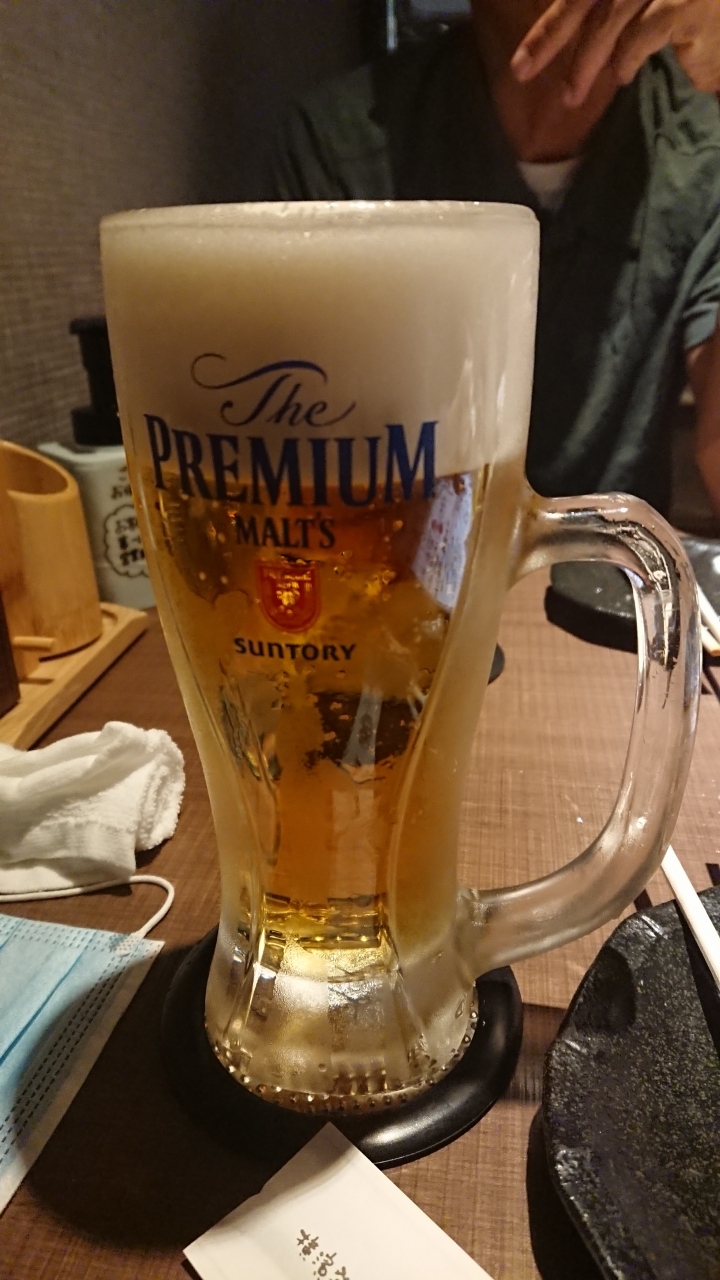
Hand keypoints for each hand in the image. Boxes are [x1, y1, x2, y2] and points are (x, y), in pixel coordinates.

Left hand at [511, 0, 719, 105]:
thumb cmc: (695, 8)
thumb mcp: (641, 7)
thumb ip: (608, 10)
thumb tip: (573, 33)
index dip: (551, 19)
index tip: (521, 51)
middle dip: (550, 34)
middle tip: (522, 70)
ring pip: (610, 17)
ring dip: (586, 61)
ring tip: (572, 94)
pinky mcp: (685, 4)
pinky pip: (644, 32)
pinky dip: (627, 56)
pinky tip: (623, 75)